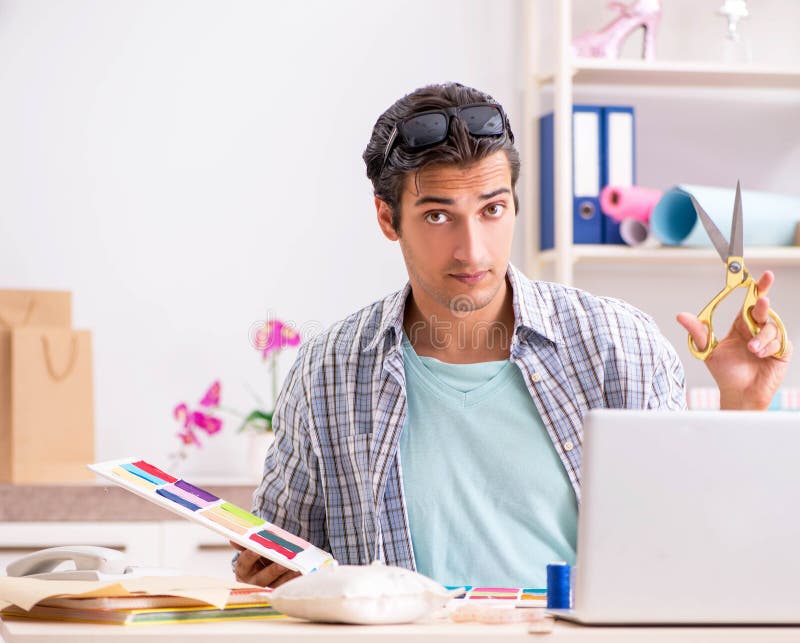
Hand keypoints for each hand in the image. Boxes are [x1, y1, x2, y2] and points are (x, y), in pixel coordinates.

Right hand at [230, 541, 299, 587]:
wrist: (265, 566)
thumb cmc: (258, 556)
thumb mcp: (251, 549)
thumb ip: (244, 543)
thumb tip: (233, 540)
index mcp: (243, 569)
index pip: (243, 563)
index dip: (249, 557)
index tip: (256, 550)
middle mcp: (252, 581)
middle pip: (261, 578)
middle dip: (272, 570)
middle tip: (283, 564)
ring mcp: (265, 587)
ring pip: (275, 585)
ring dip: (286, 577)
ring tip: (295, 569)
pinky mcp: (277, 590)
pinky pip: (285, 587)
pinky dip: (292, 580)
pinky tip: (300, 573)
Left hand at [677, 270, 791, 409]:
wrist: (738, 393)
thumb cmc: (725, 372)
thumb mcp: (708, 350)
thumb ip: (698, 331)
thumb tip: (681, 316)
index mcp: (742, 324)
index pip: (751, 302)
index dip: (759, 287)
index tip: (766, 276)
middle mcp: (757, 329)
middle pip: (764, 309)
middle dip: (763, 305)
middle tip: (761, 303)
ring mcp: (771, 339)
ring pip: (771, 327)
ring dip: (761, 338)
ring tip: (752, 350)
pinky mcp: (782, 351)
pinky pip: (780, 341)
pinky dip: (769, 347)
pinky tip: (760, 355)